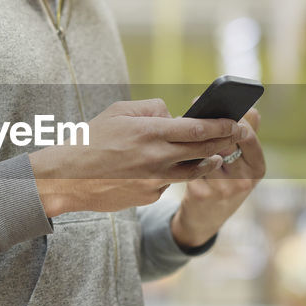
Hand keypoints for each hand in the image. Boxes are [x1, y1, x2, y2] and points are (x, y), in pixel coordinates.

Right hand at [30, 99, 242, 216]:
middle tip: (236, 136)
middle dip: (223, 142)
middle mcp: (156, 158)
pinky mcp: (149, 196)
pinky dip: (172, 174)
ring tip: (215, 154)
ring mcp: (154, 180)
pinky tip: (166, 168)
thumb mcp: (119, 112)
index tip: (235, 121)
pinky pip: (168, 183)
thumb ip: (151, 109)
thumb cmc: (91, 139)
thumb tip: (174, 114)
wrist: (68, 178)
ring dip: (207, 162)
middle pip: (202, 150)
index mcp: (149, 132)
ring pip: (192, 171)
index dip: (220, 125)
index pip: (196, 128)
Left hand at [170, 107, 264, 248]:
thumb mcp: (244, 164)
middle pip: (224, 142)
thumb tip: (252, 110)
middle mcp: (244, 180)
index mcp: (258, 168)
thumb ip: (248, 136)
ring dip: (192, 139)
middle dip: (208, 126)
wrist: (206, 219)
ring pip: (205, 152)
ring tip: (182, 128)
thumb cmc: (226, 183)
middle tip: (194, 111)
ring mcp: (223, 189)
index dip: (232, 119)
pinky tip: (175, 148)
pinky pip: (190, 164)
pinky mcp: (201, 193)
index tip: (216, 106)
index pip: (248, 135)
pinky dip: (182, 154)